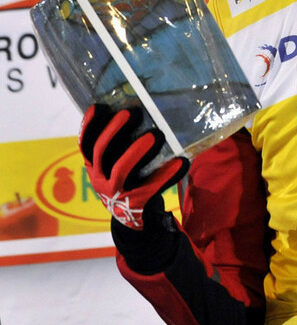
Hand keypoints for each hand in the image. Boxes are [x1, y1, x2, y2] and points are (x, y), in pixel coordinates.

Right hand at [79, 104, 188, 229]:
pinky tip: (181, 162)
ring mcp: (116, 193)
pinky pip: (152, 187)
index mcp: (94, 167)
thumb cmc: (129, 179)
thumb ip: (121, 144)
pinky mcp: (136, 203)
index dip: (89, 126)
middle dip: (114, 130)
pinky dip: (167, 174)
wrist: (133, 218)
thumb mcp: (117, 163)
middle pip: (101, 152)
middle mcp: (99, 179)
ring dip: (137, 150)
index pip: (86, 145)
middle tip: (131, 112)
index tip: (99, 106)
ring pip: (121, 169)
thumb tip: (141, 109)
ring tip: (156, 134)